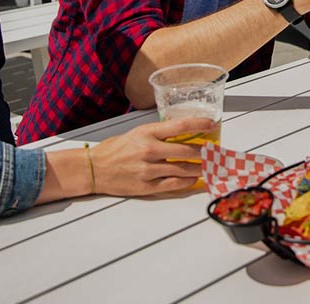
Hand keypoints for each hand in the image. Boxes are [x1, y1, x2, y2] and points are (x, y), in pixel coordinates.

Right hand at [89, 117, 213, 196]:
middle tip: (214, 151)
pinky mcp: (146, 186)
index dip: (199, 124)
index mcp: (146, 132)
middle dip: (204, 151)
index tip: (212, 124)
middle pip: (186, 150)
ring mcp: (148, 169)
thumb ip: (157, 135)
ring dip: (199, 168)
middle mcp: (149, 150)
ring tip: (209, 166)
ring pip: (183, 169)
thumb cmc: (114, 149)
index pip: (179, 125)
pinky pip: (173, 185)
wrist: (95, 168)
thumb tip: (182, 135)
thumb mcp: (136, 133)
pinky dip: (187, 182)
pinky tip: (194, 179)